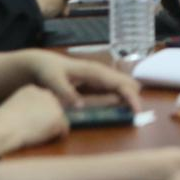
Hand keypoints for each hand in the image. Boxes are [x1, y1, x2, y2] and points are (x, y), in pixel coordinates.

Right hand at [0, 84, 69, 147]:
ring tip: (34, 134)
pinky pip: (63, 130)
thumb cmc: (1, 124)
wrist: (2, 129)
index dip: (38, 114)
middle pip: (54, 109)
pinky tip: (41, 138)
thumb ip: (27, 108)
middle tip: (33, 130)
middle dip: (47, 120)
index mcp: (32, 90)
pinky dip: (56, 137)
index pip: (43, 101)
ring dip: (50, 129)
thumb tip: (37, 117)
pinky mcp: (58, 117)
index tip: (28, 122)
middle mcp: (46, 94)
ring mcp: (54, 105)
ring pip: (59, 120)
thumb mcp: (13, 108)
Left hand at [21, 50, 141, 110]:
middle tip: (134, 117)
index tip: (137, 112)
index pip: (121, 84)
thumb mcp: (52, 81)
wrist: (42, 63)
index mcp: (95, 71)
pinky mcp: (98, 81)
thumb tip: (80, 106)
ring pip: (124, 86)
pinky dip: (121, 99)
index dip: (131, 97)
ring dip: (129, 99)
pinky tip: (119, 110)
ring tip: (130, 115)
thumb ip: (65, 92)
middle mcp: (102, 72)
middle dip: (134, 99)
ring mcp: (101, 76)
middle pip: (129, 83)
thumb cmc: (48, 70)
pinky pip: (116, 90)